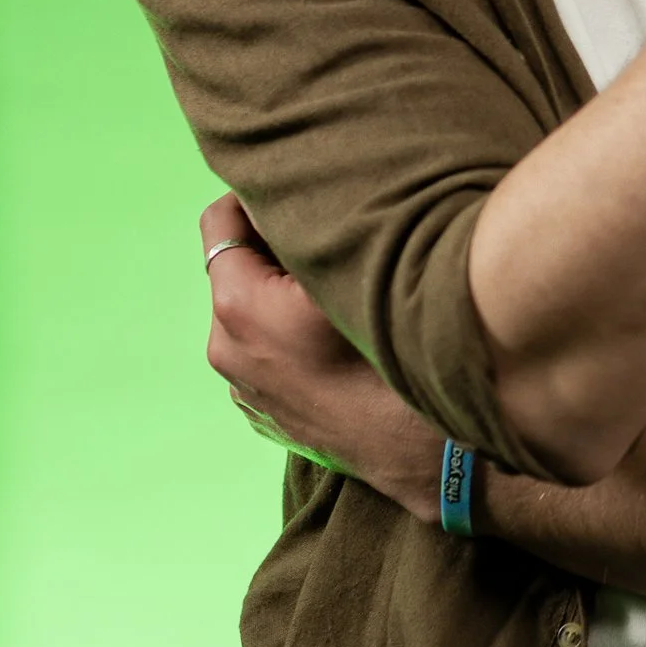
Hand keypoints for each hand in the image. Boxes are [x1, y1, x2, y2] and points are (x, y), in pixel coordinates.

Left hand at [199, 195, 440, 511]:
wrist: (424, 454)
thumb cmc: (396, 359)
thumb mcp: (358, 274)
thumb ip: (315, 230)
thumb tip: (301, 192)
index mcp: (238, 306)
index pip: (221, 219)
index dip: (256, 197)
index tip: (297, 195)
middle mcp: (226, 347)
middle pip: (238, 267)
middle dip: (275, 250)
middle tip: (330, 244)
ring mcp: (244, 386)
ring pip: (254, 311)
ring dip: (283, 294)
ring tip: (338, 296)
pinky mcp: (266, 413)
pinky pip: (268, 352)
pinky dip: (291, 336)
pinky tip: (338, 342)